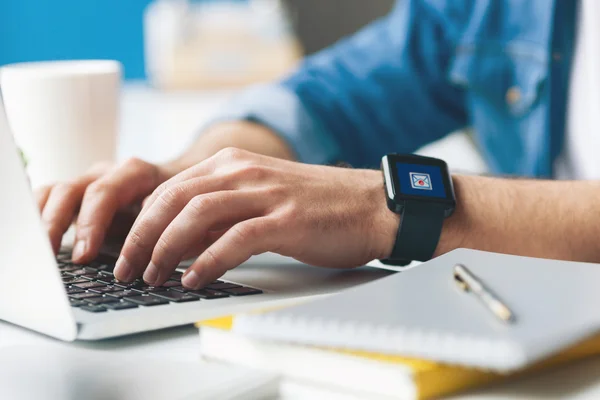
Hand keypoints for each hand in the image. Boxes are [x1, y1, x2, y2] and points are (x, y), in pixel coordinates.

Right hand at [35, 158, 173, 261]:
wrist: (180, 186)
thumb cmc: (178, 204)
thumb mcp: (176, 213)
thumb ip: (160, 229)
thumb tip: (147, 260)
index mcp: (134, 172)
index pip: (104, 192)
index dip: (91, 223)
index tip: (85, 254)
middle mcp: (107, 173)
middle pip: (72, 191)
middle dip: (59, 224)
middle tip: (53, 256)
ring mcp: (89, 180)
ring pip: (54, 192)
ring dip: (42, 221)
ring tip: (38, 251)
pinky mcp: (77, 193)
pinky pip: (48, 198)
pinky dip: (38, 216)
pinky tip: (35, 239)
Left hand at [114, 148, 399, 288]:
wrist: (372, 206)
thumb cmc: (318, 207)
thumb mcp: (260, 198)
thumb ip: (223, 214)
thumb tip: (182, 242)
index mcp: (234, 163)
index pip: (171, 188)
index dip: (142, 221)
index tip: (129, 250)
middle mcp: (244, 171)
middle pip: (174, 198)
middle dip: (142, 236)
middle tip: (128, 268)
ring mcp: (266, 193)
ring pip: (197, 215)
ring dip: (167, 248)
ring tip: (154, 276)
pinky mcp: (286, 219)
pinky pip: (235, 239)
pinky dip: (208, 262)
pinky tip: (194, 280)